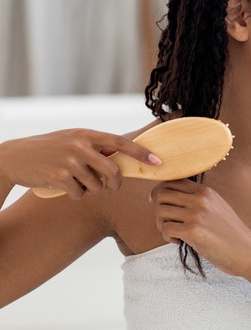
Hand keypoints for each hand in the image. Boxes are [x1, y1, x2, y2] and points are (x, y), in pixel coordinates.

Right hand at [0, 129, 160, 199]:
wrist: (14, 157)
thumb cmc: (48, 150)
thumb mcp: (72, 141)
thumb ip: (95, 147)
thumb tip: (122, 158)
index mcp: (86, 134)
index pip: (121, 143)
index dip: (141, 153)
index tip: (157, 162)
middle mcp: (80, 145)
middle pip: (113, 171)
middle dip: (115, 183)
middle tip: (110, 186)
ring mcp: (70, 161)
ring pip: (97, 185)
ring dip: (90, 189)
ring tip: (75, 181)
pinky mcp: (59, 176)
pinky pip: (80, 194)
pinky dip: (76, 195)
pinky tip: (65, 187)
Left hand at [149, 180, 250, 275]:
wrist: (247, 252)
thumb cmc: (230, 234)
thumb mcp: (217, 208)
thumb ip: (197, 200)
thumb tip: (168, 197)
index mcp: (206, 191)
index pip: (172, 181)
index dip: (159, 191)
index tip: (157, 203)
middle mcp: (200, 199)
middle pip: (162, 194)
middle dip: (158, 209)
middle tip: (166, 222)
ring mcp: (196, 214)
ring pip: (160, 211)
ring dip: (161, 224)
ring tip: (174, 233)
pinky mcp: (193, 231)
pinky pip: (165, 229)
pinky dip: (167, 237)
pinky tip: (179, 242)